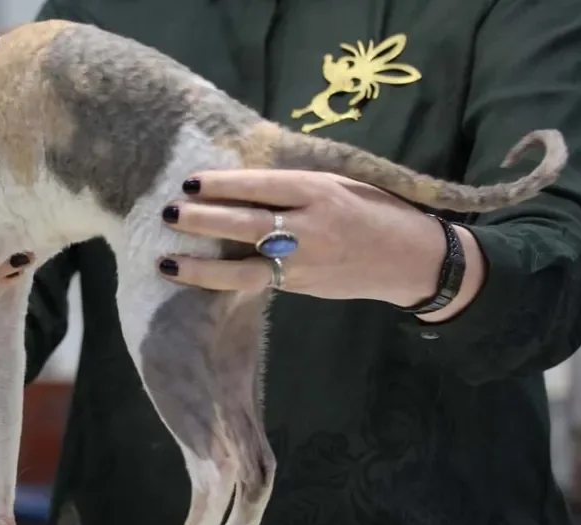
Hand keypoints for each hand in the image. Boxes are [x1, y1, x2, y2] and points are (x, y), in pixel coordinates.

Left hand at [156, 170, 484, 321]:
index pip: (261, 186)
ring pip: (244, 268)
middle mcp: (309, 228)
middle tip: (168, 213)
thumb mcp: (341, 183)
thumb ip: (296, 185)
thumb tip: (242, 180)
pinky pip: (256, 284)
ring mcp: (304, 263)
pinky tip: (195, 276)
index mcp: (318, 192)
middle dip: (204, 219)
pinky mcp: (301, 287)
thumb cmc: (376, 210)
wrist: (413, 260)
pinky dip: (223, 281)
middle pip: (247, 224)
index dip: (222, 184)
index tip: (189, 182)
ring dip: (202, 266)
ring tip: (167, 260)